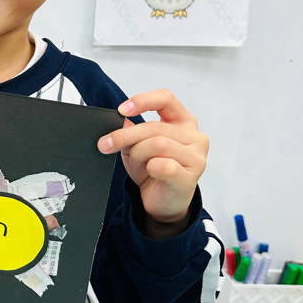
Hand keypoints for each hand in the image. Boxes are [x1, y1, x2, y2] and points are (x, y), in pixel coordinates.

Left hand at [97, 89, 208, 227]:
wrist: (162, 203)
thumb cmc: (154, 172)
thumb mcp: (137, 147)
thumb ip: (131, 130)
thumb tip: (120, 119)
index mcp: (183, 122)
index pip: (166, 99)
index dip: (143, 101)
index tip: (122, 109)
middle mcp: (194, 137)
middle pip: (155, 126)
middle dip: (126, 136)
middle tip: (107, 144)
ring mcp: (196, 157)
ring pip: (158, 144)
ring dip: (138, 153)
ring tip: (137, 163)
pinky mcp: (190, 177)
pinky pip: (162, 165)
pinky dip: (150, 168)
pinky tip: (150, 172)